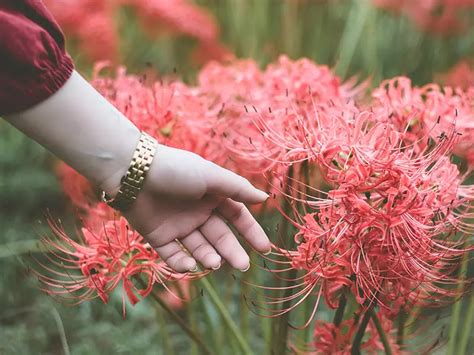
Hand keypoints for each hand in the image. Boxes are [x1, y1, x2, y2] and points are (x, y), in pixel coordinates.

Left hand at [102, 144, 271, 272]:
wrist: (134, 173)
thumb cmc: (176, 170)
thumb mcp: (211, 176)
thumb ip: (238, 189)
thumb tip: (264, 198)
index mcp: (212, 196)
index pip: (236, 216)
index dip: (250, 231)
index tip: (263, 248)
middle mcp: (198, 212)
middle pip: (219, 236)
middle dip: (232, 251)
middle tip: (242, 265)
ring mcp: (178, 225)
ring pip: (199, 247)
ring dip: (209, 257)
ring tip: (214, 263)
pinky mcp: (158, 237)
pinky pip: (173, 255)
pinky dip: (182, 263)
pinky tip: (191, 265)